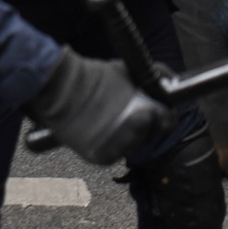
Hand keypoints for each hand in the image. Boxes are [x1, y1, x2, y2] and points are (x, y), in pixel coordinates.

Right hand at [23, 49, 173, 164]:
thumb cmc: (92, 77)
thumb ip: (150, 79)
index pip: (168, 122)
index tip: (158, 112)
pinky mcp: (100, 157)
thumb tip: (168, 81)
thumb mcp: (126, 71)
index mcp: (147, 114)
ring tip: (109, 120)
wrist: (59, 88)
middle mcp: (136, 134)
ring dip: (125, 136)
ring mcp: (118, 148)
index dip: (164, 116)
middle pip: (148, 134)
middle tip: (128, 113)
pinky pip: (111, 154)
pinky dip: (108, 145)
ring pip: (130, 146)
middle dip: (142, 124)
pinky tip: (99, 131)